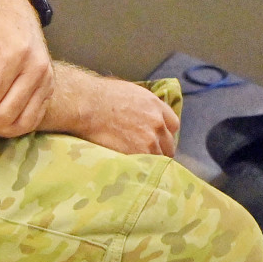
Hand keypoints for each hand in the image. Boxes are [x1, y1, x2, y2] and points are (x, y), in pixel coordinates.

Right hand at [42, 66, 179, 155]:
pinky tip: (133, 167)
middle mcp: (157, 124)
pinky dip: (141, 168)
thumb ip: (146, 106)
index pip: (173, 125)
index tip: (157, 137)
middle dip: (160, 149)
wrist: (89, 106)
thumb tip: (146, 114)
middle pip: (169, 145)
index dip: (164, 133)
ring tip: (139, 163)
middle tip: (147, 153)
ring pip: (159, 158)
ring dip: (151, 161)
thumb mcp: (132, 93)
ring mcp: (148, 141)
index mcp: (156, 107)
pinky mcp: (136, 154)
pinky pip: (146, 166)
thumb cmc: (103, 96)